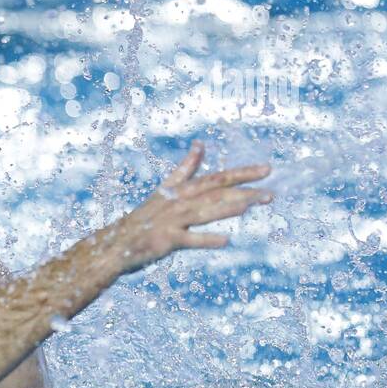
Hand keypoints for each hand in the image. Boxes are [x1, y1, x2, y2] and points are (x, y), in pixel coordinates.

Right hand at [111, 141, 272, 273]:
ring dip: (232, 207)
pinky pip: (189, 240)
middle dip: (244, 187)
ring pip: (207, 210)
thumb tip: (200, 144)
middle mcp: (178, 201)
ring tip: (255, 204)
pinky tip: (225, 240)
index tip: (267, 169)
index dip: (241, 172)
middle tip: (270, 190)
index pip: (215, 177)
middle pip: (215, 191)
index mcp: (179, 189)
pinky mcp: (166, 240)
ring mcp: (172, 220)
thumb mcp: (165, 189)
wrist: (116, 243)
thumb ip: (185, 169)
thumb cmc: (144, 218)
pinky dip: (206, 239)